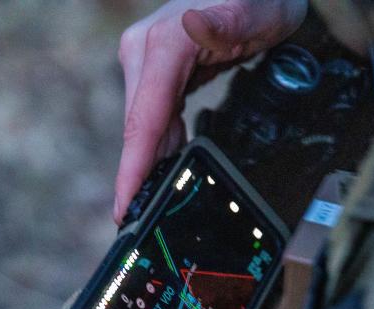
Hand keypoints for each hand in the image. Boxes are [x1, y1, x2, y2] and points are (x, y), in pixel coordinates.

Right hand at [114, 0, 306, 222]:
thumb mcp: (250, 10)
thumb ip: (220, 22)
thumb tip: (194, 25)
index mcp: (161, 46)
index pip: (141, 121)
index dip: (132, 170)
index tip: (123, 209)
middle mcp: (143, 52)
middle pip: (138, 129)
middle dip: (139, 176)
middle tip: (143, 222)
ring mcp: (146, 61)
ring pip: (145, 125)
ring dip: (150, 162)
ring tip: (155, 203)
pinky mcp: (155, 69)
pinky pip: (155, 115)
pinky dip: (161, 142)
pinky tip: (169, 162)